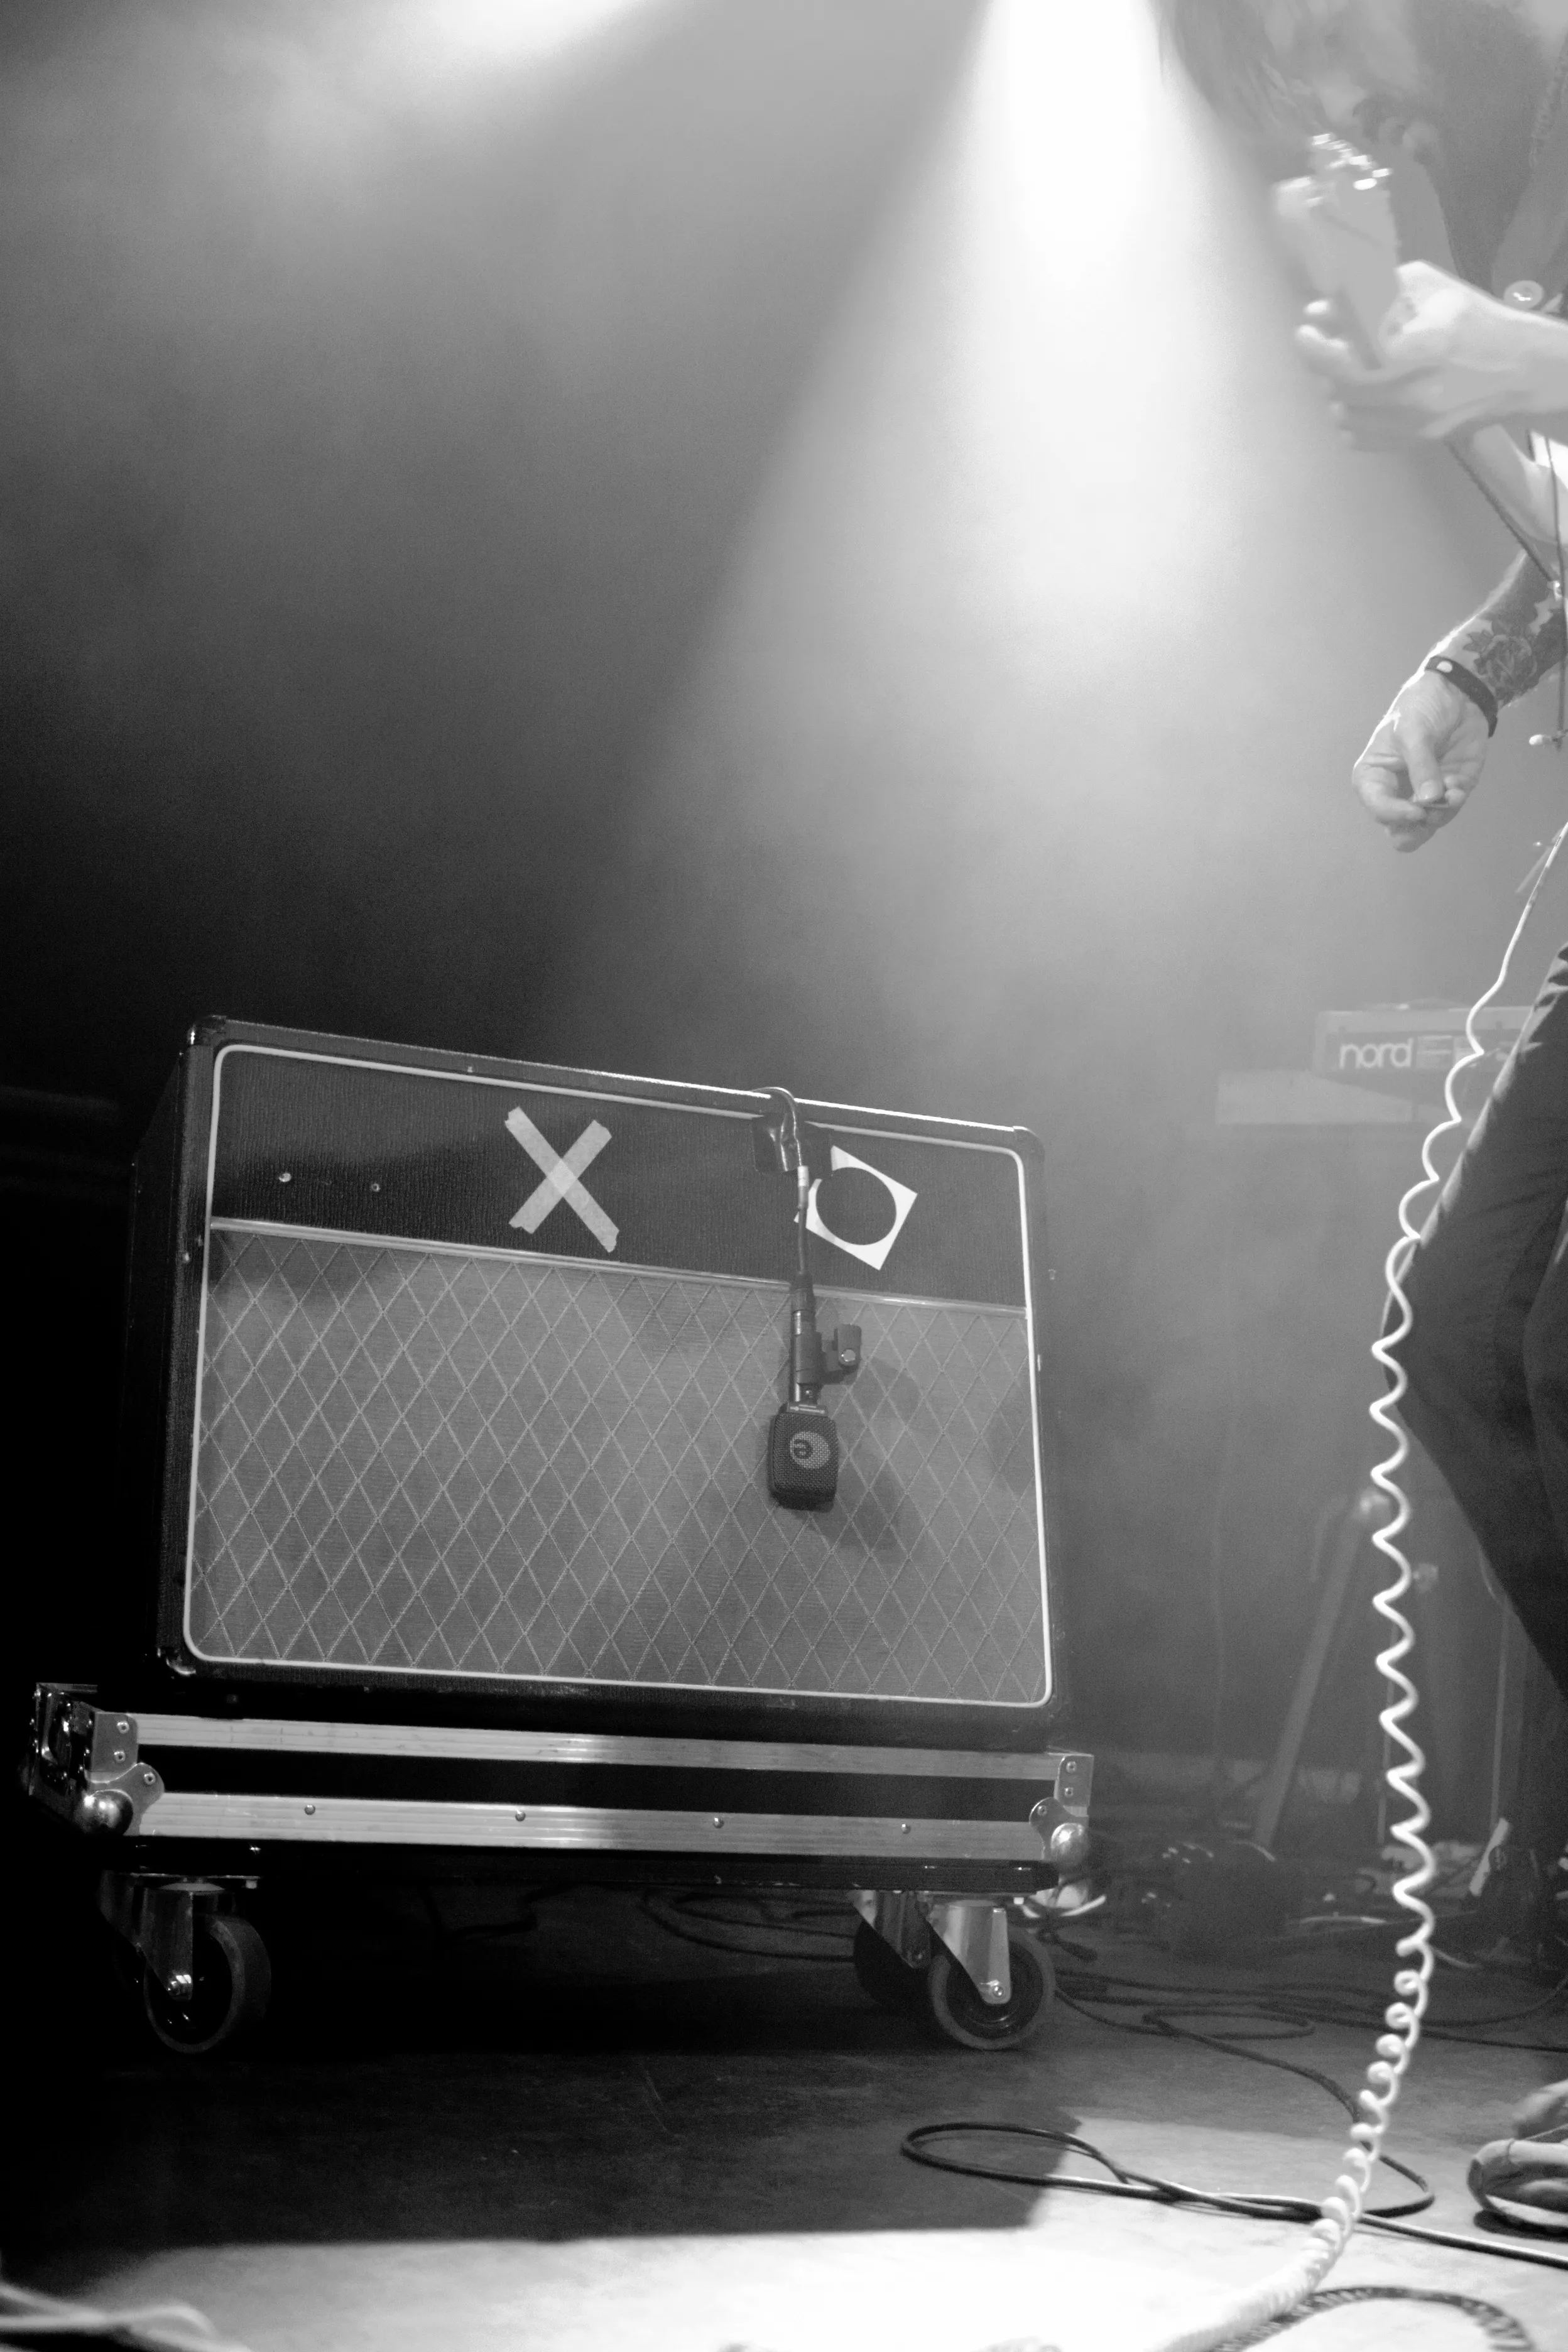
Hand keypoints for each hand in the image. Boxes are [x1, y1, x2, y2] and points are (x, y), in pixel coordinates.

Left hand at [1295, 259, 1567, 446]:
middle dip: (1325, 365)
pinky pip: (1360, 439)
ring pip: (1345, 418)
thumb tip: (1326, 309)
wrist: (1521, 371)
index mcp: (1416, 354)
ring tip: (1347, 371)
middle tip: (1328, 345)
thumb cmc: (1478, 324)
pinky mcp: (1415, 443)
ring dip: (1337, 393)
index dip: (1315, 348)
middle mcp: (1411, 397)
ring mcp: (1412, 426)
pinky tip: (1359, 398)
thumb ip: (1376, 296)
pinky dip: (1351, 418)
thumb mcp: (1432, 292)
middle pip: (1339, 391)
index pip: (1344, 363)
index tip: (1305, 330)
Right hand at [1353, 671, 1488, 850]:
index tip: (1416, 810)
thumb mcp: (1414, 730)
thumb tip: (1429, 801)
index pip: (1378, 808)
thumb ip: (1421, 766)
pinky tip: (1458, 789)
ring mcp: (1423, 794)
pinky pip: (1449, 811)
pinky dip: (1454, 804)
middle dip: (1415, 828)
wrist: (1458, 693)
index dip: (1395, 814)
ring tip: (1451, 793)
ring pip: (1425, 828)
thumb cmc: (1421, 705)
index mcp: (1374, 776)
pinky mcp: (1449, 791)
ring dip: (1440, 814)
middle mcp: (1396, 791)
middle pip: (1397, 831)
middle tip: (1428, 813)